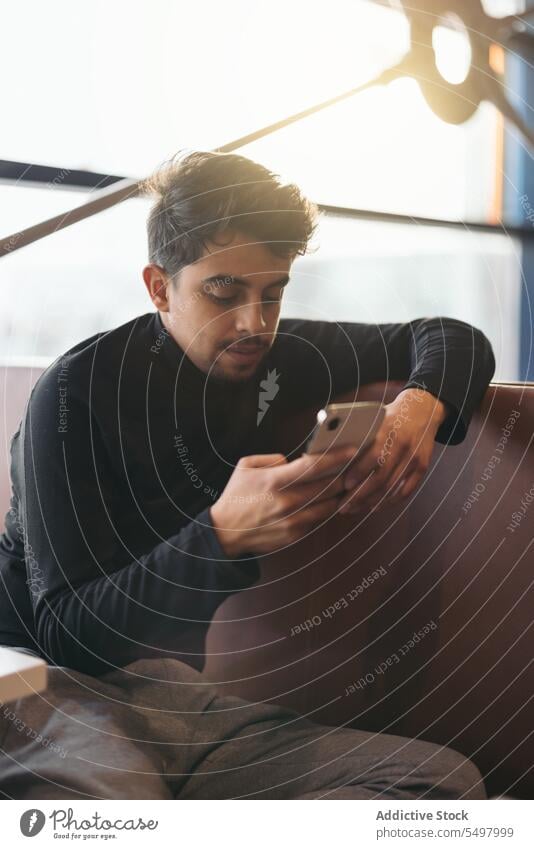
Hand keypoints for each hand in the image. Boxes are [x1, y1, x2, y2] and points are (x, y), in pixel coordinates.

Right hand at [209, 444, 356, 556]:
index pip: (313, 466)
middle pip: (329, 485)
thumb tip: (294, 461)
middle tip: (355, 465)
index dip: (336, 456)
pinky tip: (330, 499)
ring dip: (340, 493)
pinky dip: (327, 508)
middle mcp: (286, 501)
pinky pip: (320, 519)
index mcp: (274, 480)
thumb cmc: (236, 496)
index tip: (352, 449)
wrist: (225, 532)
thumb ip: (272, 458)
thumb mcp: (246, 466)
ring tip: (347, 482)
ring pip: (330, 504)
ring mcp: (293, 521)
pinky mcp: (295, 535)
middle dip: (345, 474)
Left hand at [338, 388, 447, 515]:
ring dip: (372, 502)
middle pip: (382, 478)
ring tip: (355, 509)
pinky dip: (390, 502)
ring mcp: (415, 458)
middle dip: (361, 495)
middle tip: (344, 506)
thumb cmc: (390, 415)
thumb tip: (334, 455)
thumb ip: (360, 435)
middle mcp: (404, 446)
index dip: (359, 473)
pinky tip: (375, 506)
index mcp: (389, 430)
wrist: (423, 409)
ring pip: (392, 488)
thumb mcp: (375, 418)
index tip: (345, 485)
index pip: (374, 456)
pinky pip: (406, 491)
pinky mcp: (423, 467)